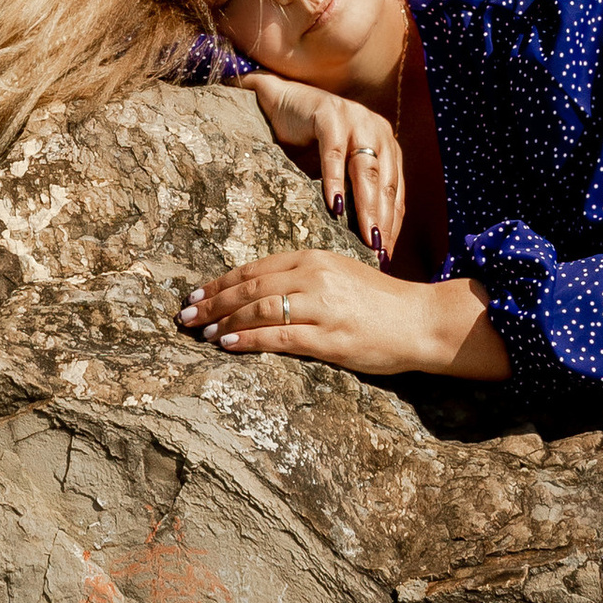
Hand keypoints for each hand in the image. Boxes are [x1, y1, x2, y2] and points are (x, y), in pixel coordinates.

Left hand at [178, 249, 508, 381]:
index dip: (221, 281)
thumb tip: (260, 290)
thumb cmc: (378, 301)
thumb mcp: (337, 275)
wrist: (419, 320)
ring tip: (200, 332)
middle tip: (184, 314)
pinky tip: (227, 344)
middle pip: (250, 288)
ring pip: (259, 310)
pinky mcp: (329, 338)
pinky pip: (279, 337)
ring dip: (224, 321)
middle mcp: (313, 277)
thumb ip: (302, 278)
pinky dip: (248, 340)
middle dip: (212, 301)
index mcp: (313, 258)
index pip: (255, 268)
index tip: (196, 292)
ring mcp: (321, 307)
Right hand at [244, 73, 404, 257]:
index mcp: (386, 146)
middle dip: (384, 221)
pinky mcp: (330, 113)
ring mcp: (356, 119)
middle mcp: (378, 131)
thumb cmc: (310, 145)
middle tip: (379, 252)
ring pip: (366, 169)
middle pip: (385, 183)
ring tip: (366, 236)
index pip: (395, 192)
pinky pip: (334, 152)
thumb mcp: (339, 171)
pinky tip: (334, 204)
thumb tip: (363, 243)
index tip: (387, 256)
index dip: (393, 225)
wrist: (281, 103)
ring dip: (367, 206)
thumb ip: (354, 195)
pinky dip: (335, 180)